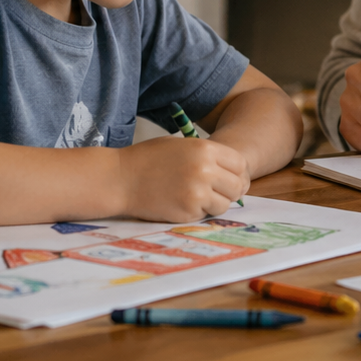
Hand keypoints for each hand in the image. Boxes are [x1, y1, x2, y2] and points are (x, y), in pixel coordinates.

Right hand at [118, 135, 248, 221]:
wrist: (120, 179)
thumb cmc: (148, 160)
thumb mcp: (181, 146)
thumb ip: (208, 156)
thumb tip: (233, 173)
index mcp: (206, 150)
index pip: (240, 164)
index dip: (237, 173)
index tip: (231, 178)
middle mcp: (205, 171)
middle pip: (237, 186)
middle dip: (230, 191)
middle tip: (217, 192)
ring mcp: (197, 193)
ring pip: (224, 204)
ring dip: (215, 203)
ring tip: (197, 197)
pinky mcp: (187, 211)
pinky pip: (205, 214)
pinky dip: (198, 212)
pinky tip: (181, 202)